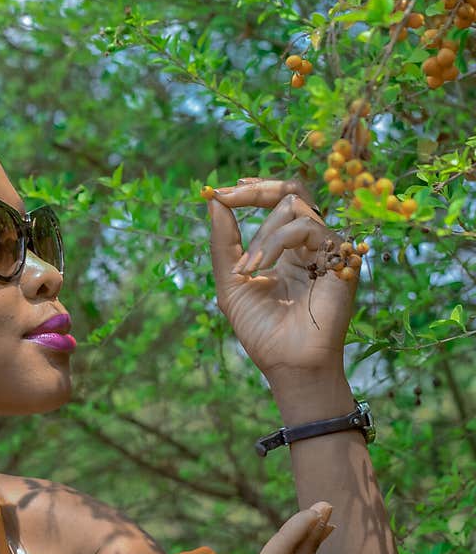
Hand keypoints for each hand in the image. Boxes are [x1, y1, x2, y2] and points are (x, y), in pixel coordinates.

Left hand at [207, 177, 356, 381]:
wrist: (286, 362)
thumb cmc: (260, 329)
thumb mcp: (231, 282)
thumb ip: (223, 242)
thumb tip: (214, 200)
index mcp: (287, 251)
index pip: (277, 203)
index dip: (253, 191)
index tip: (222, 191)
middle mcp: (310, 246)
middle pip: (292, 191)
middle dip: (256, 191)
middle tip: (228, 196)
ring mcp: (327, 250)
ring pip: (295, 207)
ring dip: (262, 234)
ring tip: (247, 268)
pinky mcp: (341, 258)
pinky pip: (307, 227)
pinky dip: (276, 241)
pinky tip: (260, 267)